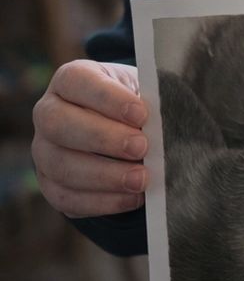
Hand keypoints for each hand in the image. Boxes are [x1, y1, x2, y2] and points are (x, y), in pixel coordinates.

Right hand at [32, 60, 148, 217]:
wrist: (125, 128)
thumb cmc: (137, 103)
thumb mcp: (143, 91)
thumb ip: (148, 101)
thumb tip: (161, 126)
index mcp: (71, 79)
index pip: (77, 81)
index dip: (108, 98)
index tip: (141, 114)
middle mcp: (48, 112)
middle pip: (59, 124)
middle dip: (103, 138)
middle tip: (141, 147)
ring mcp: (44, 150)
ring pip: (60, 165)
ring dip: (104, 175)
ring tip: (141, 179)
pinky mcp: (50, 184)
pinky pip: (66, 197)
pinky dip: (102, 201)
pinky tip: (132, 198)